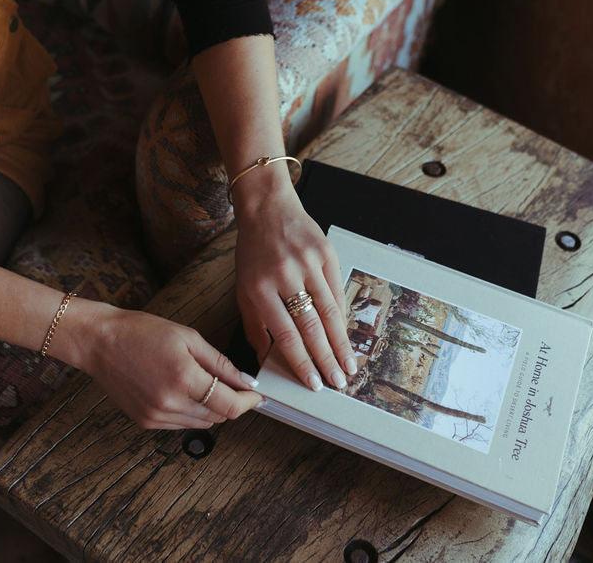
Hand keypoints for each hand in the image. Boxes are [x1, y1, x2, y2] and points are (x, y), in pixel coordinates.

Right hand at [77, 303, 261, 428]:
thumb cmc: (141, 332)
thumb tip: (245, 381)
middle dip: (230, 403)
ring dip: (211, 409)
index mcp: (184, 378)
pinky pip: (180, 424)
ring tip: (202, 383)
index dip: (248, 403)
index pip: (230, 406)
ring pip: (201, 424)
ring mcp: (156, 416)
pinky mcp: (145, 421)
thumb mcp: (188, 337)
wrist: (99, 342)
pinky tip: (182, 391)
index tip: (256, 396)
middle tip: (232, 385)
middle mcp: (170, 403)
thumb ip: (220, 363)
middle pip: (218, 417)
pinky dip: (190, 412)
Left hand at [233, 182, 357, 390]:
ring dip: (341, 342)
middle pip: (311, 326)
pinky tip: (346, 335)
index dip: (301, 362)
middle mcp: (285, 276)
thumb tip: (265, 359)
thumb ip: (254, 325)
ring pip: (329, 311)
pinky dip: (342, 315)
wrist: (267, 209)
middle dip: (326, 359)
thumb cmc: (252, 253)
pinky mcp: (326, 252)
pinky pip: (337, 290)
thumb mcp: (243, 289)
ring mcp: (307, 263)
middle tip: (338, 383)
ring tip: (349, 366)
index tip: (313, 383)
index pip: (285, 334)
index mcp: (259, 288)